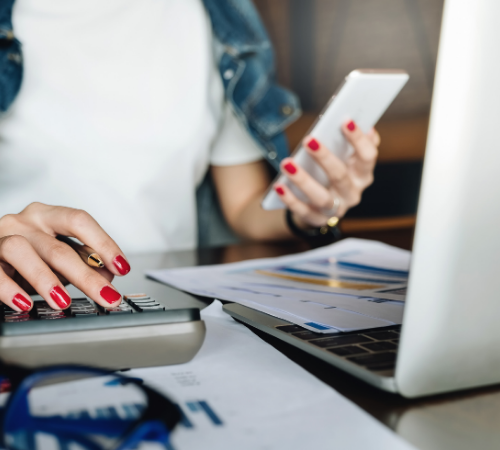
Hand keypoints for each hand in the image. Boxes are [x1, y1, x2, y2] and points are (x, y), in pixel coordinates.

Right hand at [0, 203, 129, 311]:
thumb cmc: (25, 256)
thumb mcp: (56, 257)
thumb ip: (81, 262)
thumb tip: (107, 277)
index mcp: (48, 216)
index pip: (80, 221)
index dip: (103, 243)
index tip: (122, 267)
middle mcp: (24, 222)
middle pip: (59, 246)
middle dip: (86, 275)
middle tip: (106, 296)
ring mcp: (0, 237)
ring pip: (22, 250)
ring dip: (45, 279)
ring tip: (63, 301)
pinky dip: (9, 289)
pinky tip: (24, 303)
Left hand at [274, 120, 378, 227]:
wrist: (320, 205)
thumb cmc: (331, 173)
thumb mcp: (344, 158)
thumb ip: (348, 142)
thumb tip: (358, 122)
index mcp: (362, 174)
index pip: (367, 157)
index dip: (358, 140)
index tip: (345, 120)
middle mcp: (353, 193)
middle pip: (341, 176)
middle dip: (325, 158)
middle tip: (309, 140)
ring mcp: (337, 209)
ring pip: (322, 197)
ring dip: (303, 180)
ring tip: (286, 163)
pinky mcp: (318, 220)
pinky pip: (303, 211)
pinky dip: (290, 199)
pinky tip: (279, 186)